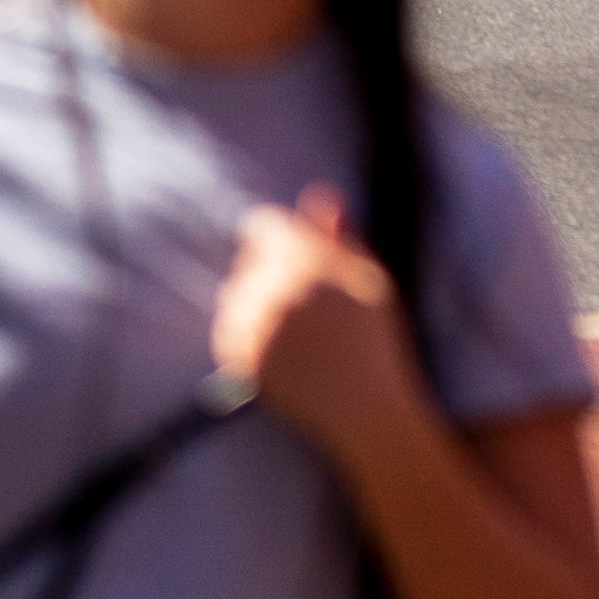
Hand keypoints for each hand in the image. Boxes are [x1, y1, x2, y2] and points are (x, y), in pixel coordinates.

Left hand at [213, 187, 425, 456]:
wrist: (363, 403)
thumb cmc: (373, 334)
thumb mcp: (368, 275)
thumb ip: (340, 234)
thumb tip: (318, 195)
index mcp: (305, 258)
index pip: (263, 225)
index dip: (281, 237)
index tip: (296, 255)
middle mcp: (271, 284)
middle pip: (248, 258)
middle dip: (270, 270)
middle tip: (305, 298)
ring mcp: (251, 322)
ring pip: (233, 292)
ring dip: (254, 300)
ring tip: (293, 325)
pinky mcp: (237, 355)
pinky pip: (226, 326)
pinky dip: (244, 332)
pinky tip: (278, 346)